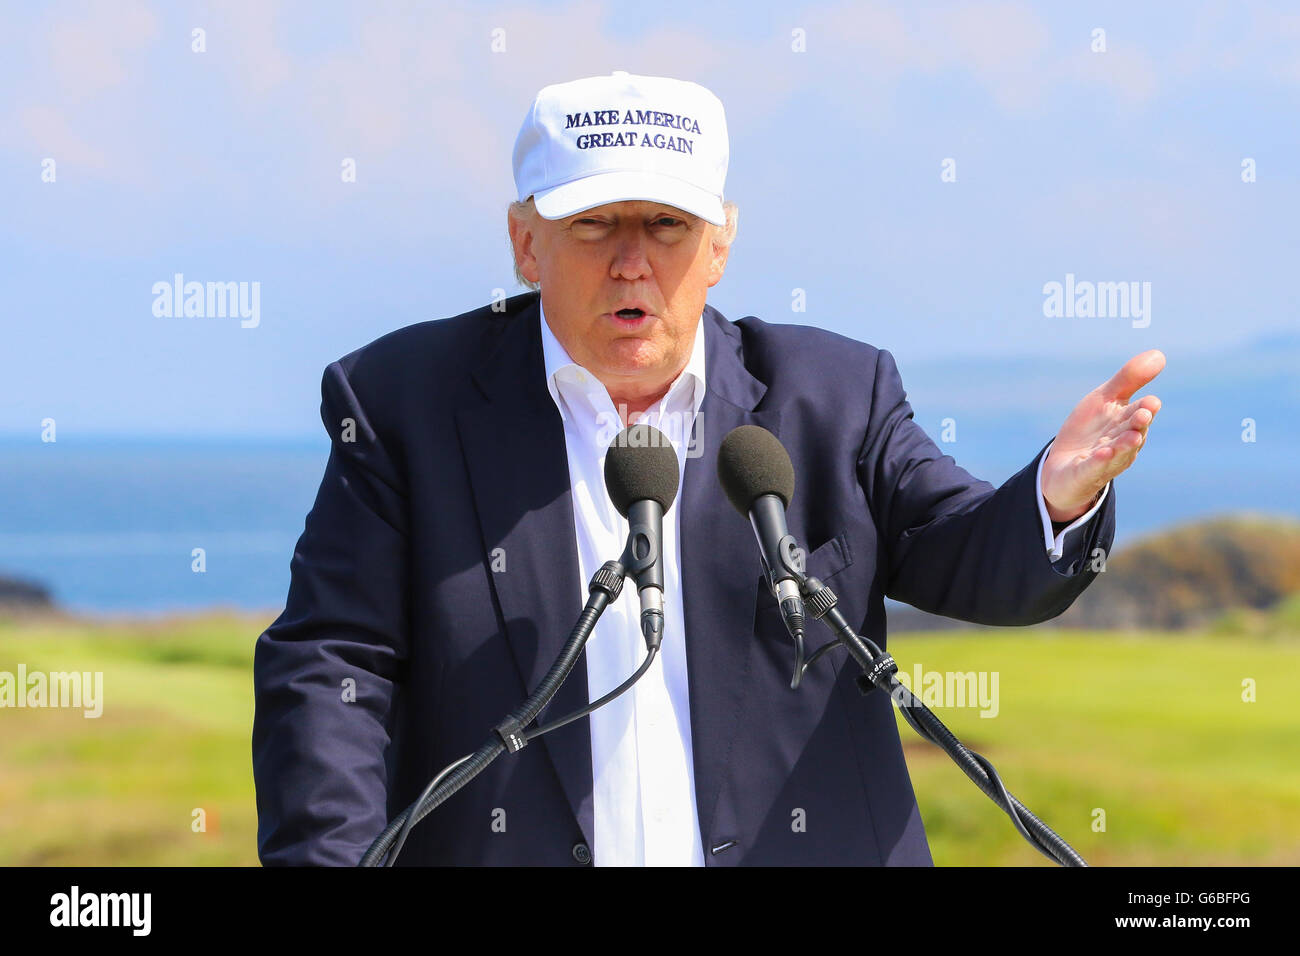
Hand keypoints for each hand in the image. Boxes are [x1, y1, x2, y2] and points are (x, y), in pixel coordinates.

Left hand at [1041, 349, 1164, 522]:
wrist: (1064, 467)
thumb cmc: (1090, 430)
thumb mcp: (1104, 399)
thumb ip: (1129, 379)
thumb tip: (1160, 354)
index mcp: (1127, 424)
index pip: (1140, 413)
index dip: (1146, 408)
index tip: (1150, 402)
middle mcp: (1121, 444)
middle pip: (1132, 433)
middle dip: (1138, 425)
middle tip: (1144, 414)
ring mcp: (1104, 461)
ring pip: (1118, 452)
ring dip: (1124, 444)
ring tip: (1131, 436)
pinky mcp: (1085, 474)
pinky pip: (1094, 468)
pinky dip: (1099, 461)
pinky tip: (1102, 453)